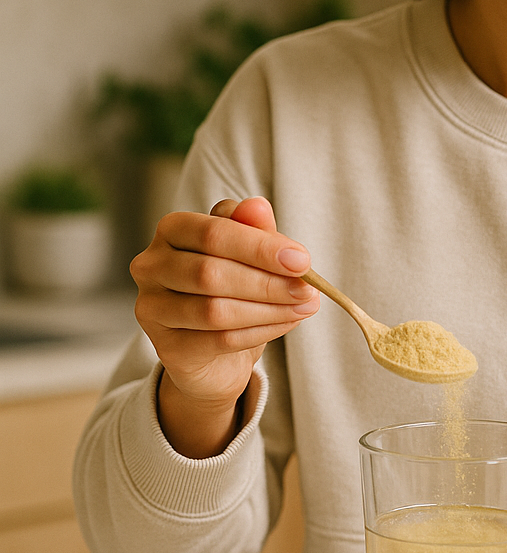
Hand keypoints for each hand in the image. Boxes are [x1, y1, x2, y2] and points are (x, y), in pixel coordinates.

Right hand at [130, 196, 318, 457]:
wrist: (212, 347)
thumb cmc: (230, 285)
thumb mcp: (247, 251)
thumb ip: (252, 229)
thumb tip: (258, 206)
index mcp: (172, 229)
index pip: (213, 232)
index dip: (260, 247)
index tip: (302, 261)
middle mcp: (152, 265)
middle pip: (210, 273)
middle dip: (268, 283)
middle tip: (308, 290)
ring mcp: (152, 308)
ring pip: (215, 311)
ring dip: (269, 310)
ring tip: (303, 308)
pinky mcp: (166, 346)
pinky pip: (219, 340)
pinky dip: (259, 332)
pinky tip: (284, 323)